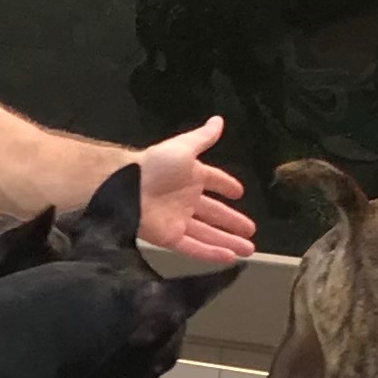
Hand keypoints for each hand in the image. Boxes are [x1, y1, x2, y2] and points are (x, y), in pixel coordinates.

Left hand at [132, 117, 255, 267]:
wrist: (127, 187)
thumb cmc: (155, 164)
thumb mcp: (184, 147)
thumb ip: (203, 137)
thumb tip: (218, 120)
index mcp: (190, 176)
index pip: (213, 181)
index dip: (226, 186)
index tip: (239, 193)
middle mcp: (186, 199)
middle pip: (214, 213)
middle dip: (233, 222)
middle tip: (250, 231)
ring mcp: (178, 219)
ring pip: (208, 234)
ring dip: (228, 241)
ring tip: (248, 249)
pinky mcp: (170, 237)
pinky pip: (194, 247)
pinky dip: (211, 253)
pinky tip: (229, 257)